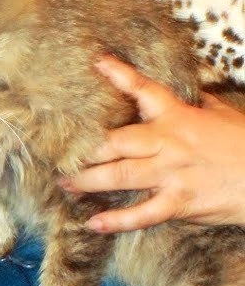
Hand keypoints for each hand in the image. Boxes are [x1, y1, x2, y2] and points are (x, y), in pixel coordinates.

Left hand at [61, 55, 244, 231]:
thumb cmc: (244, 143)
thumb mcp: (220, 114)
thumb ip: (195, 102)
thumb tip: (185, 88)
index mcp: (177, 117)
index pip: (144, 90)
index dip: (119, 74)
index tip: (97, 62)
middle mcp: (168, 143)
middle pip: (115, 141)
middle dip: (85, 148)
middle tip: (60, 152)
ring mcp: (171, 174)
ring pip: (120, 175)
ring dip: (88, 180)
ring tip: (65, 183)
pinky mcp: (180, 203)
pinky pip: (143, 214)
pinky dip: (117, 221)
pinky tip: (94, 223)